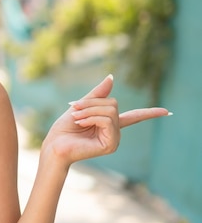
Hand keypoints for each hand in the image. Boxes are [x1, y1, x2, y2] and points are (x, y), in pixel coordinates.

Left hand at [42, 75, 169, 166]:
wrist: (54, 145)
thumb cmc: (64, 128)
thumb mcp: (81, 106)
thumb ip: (97, 94)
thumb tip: (112, 77)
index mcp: (110, 124)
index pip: (134, 117)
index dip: (150, 113)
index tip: (167, 111)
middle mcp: (115, 132)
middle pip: (113, 104)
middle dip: (91, 103)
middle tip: (75, 110)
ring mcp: (114, 139)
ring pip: (110, 111)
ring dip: (89, 110)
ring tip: (77, 118)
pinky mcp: (111, 145)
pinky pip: (107, 120)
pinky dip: (91, 118)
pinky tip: (82, 124)